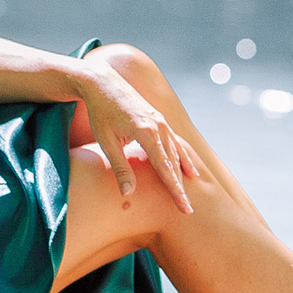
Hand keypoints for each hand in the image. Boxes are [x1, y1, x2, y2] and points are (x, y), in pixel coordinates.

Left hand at [75, 62, 203, 212]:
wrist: (102, 82)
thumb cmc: (100, 113)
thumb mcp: (106, 142)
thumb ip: (120, 167)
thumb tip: (129, 193)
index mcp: (147, 134)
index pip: (165, 169)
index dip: (175, 191)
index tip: (183, 207)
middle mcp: (159, 127)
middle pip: (174, 164)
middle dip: (181, 188)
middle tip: (187, 210)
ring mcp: (161, 121)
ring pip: (177, 152)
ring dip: (184, 173)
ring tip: (191, 192)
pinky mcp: (159, 118)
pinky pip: (175, 142)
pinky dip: (183, 156)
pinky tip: (189, 168)